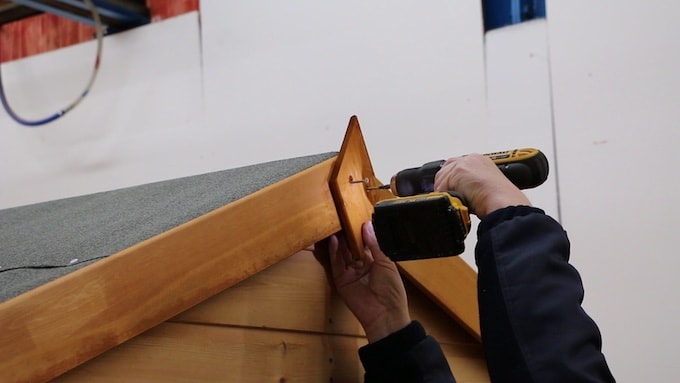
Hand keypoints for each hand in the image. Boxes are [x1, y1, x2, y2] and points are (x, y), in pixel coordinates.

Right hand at [314, 222, 410, 342]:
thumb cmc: (391, 289)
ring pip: (342, 254)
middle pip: (351, 247)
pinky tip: (333, 240)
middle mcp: (362, 266)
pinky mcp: (341, 280)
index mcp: (376, 261)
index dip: (361, 232)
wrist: (385, 313)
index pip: (365, 243)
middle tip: (342, 219)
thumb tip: (367, 226)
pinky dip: (334, 252)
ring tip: (335, 226)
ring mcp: (350, 273)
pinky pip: (336, 264)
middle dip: (347, 234)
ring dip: (338, 241)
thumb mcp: (386, 262)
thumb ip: (374, 244)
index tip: (356, 218)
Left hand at [433, 154, 530, 218]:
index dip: (452, 181)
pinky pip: (441, 187)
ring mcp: (465, 163)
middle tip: (456, 198)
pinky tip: (461, 201)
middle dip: (446, 185)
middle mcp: (472, 159)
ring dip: (448, 193)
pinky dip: (448, 197)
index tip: (453, 191)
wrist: (504, 203)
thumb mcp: (486, 189)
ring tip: (463, 201)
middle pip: (445, 171)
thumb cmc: (499, 201)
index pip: (455, 167)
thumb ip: (472, 186)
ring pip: (442, 179)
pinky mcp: (459, 170)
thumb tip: (460, 195)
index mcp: (481, 162)